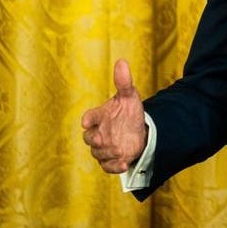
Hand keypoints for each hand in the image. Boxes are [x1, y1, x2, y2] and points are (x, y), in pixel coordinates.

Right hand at [81, 59, 147, 173]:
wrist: (139, 130)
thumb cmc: (129, 112)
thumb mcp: (129, 96)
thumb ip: (124, 81)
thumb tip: (122, 61)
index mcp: (98, 116)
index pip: (89, 117)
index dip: (88, 120)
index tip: (87, 122)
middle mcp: (97, 133)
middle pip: (90, 139)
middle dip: (97, 140)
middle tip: (107, 140)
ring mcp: (102, 147)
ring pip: (98, 153)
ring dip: (108, 153)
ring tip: (121, 151)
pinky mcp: (110, 159)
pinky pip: (107, 166)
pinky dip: (113, 166)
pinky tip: (123, 164)